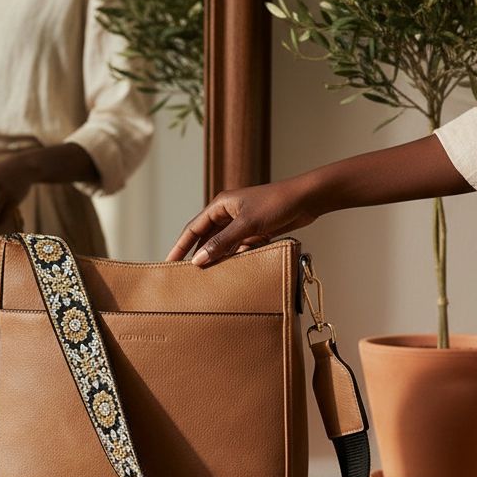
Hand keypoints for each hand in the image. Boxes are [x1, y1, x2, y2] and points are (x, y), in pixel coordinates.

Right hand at [165, 175, 317, 264]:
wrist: (306, 199)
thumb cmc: (276, 204)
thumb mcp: (247, 225)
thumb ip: (222, 243)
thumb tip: (200, 260)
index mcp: (221, 205)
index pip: (193, 228)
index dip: (180, 246)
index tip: (170, 262)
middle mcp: (228, 213)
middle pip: (206, 237)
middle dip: (198, 254)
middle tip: (188, 275)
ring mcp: (242, 223)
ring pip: (223, 244)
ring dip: (218, 258)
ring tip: (209, 277)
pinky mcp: (256, 231)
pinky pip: (239, 248)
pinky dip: (236, 257)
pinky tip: (234, 269)